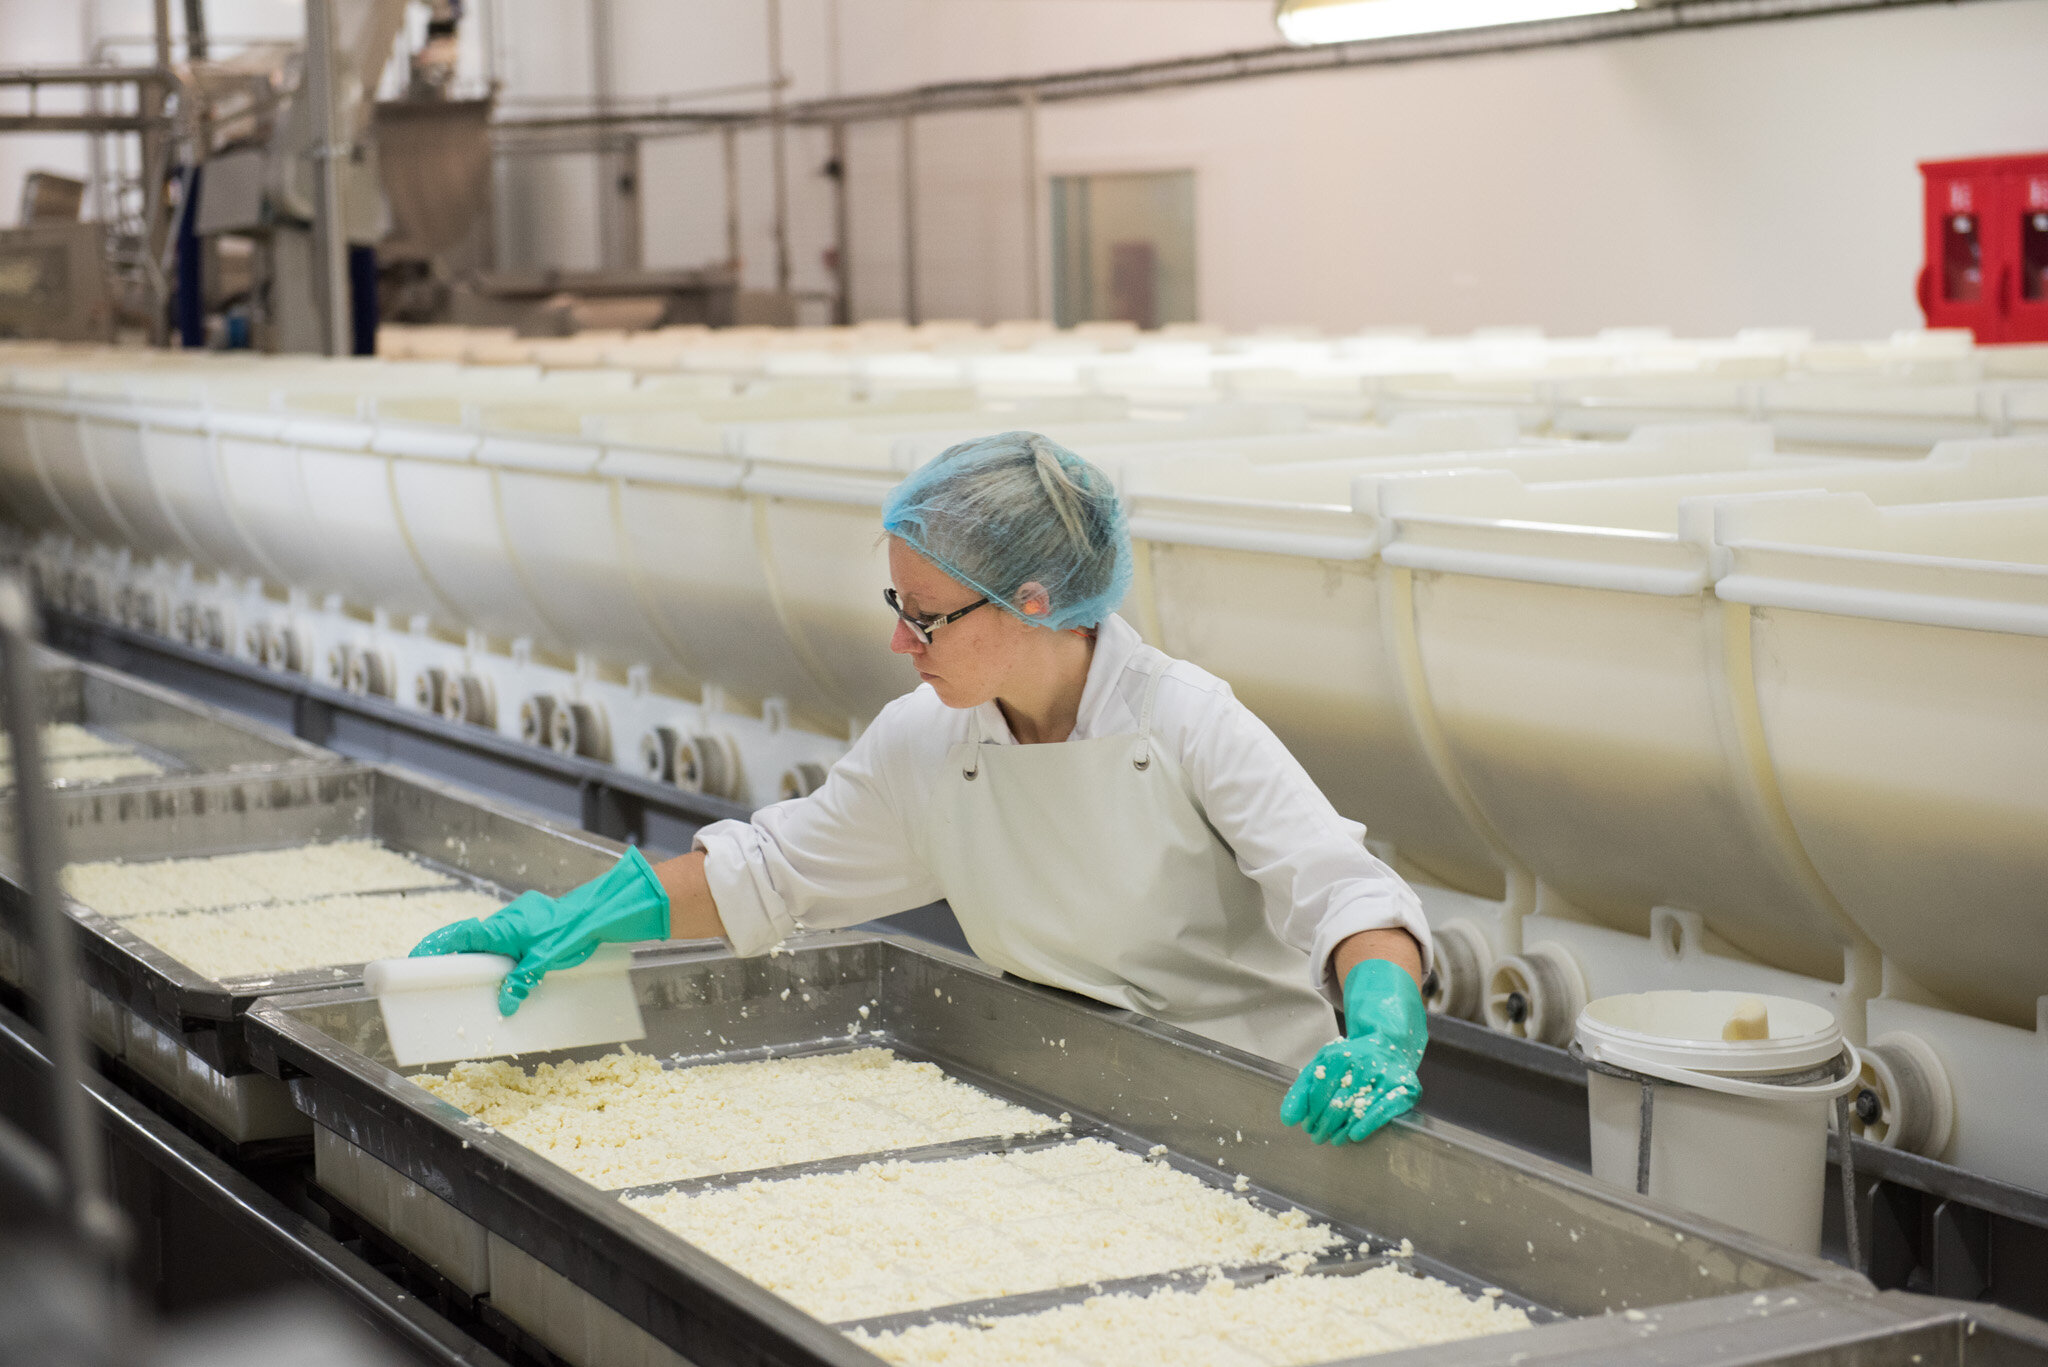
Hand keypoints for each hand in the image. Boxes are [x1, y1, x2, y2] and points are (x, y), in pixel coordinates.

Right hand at [409, 848, 669, 1015]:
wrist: (602, 912)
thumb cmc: (575, 931)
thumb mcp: (547, 959)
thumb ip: (523, 980)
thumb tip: (504, 1005)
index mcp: (505, 927)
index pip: (461, 933)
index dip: (436, 945)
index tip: (415, 957)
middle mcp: (507, 921)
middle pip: (470, 939)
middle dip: (453, 956)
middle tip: (437, 977)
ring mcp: (518, 922)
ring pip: (488, 941)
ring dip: (478, 958)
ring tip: (468, 982)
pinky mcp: (530, 927)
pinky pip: (504, 941)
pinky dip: (496, 956)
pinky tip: (501, 973)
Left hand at [1279, 957, 1426, 1144]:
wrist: (1389, 1044)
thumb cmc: (1352, 1060)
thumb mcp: (1323, 1065)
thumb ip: (1302, 1090)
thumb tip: (1288, 1120)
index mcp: (1339, 1055)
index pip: (1319, 1092)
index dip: (1310, 1113)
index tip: (1306, 1126)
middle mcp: (1363, 1062)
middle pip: (1338, 1103)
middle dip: (1324, 1124)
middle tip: (1318, 1137)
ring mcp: (1385, 1075)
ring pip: (1358, 1109)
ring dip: (1342, 1129)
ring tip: (1334, 1139)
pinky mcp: (1403, 1087)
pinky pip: (1383, 1111)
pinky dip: (1367, 1125)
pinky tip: (1355, 1135)